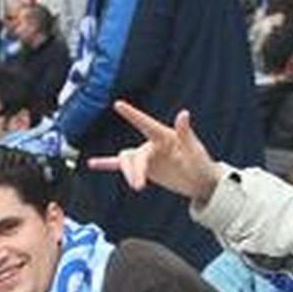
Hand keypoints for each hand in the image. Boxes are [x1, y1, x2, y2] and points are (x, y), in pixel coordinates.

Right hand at [88, 100, 221, 205]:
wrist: (199, 180)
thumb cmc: (200, 163)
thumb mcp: (195, 150)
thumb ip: (186, 132)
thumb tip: (183, 113)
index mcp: (164, 137)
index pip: (146, 124)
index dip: (132, 115)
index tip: (118, 104)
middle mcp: (152, 144)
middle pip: (136, 155)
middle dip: (136, 171)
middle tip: (139, 187)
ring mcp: (145, 156)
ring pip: (127, 161)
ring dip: (128, 174)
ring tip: (137, 187)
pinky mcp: (142, 169)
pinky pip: (120, 165)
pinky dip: (106, 164)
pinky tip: (92, 164)